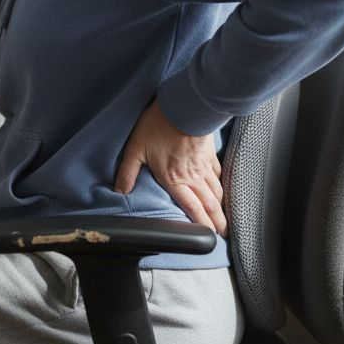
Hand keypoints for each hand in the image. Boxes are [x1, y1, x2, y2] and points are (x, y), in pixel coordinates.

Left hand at [114, 100, 226, 236]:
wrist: (184, 106)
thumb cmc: (158, 126)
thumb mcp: (136, 149)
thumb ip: (127, 172)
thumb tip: (119, 191)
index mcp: (174, 180)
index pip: (191, 208)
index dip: (201, 224)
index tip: (209, 236)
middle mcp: (192, 177)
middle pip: (209, 204)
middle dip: (217, 222)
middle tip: (224, 234)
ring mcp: (203, 165)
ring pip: (216, 191)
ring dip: (221, 207)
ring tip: (224, 218)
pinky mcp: (208, 153)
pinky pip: (217, 174)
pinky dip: (221, 185)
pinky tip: (222, 189)